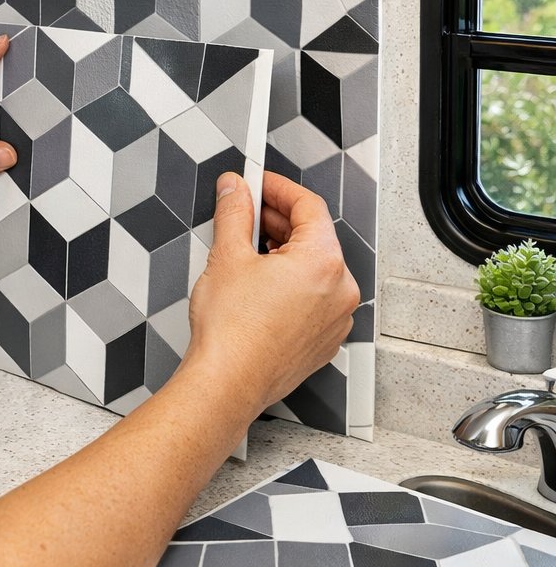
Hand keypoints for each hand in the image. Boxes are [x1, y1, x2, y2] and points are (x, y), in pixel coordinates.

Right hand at [183, 171, 358, 413]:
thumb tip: (235, 190)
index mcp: (323, 261)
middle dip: (278, 220)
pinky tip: (260, 288)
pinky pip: (313, 300)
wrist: (227, 383)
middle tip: (246, 213)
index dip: (278, 188)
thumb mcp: (227, 256)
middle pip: (314, 237)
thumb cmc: (231, 332)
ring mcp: (335, 319)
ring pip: (314, 270)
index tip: (259, 183)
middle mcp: (339, 290)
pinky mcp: (323, 340)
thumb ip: (235, 213)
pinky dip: (292, 286)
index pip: (308, 206)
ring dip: (285, 254)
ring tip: (248, 252)